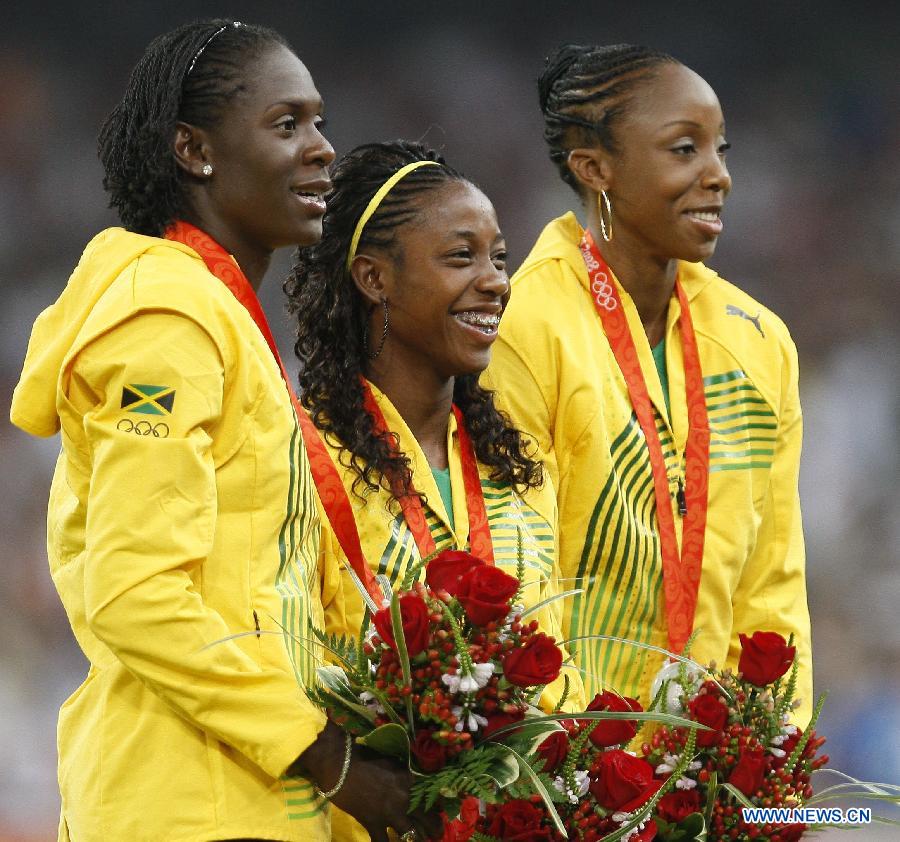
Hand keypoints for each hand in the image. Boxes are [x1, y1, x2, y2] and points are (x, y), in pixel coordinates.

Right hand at [291, 721, 441, 841]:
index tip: (442, 811)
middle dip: (435, 829)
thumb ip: (404, 773)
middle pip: (427, 819)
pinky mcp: (373, 823)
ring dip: (416, 841)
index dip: (439, 806)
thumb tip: (414, 779)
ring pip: (411, 836)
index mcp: (410, 779)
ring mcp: (389, 813)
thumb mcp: (391, 760)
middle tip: (437, 834)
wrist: (340, 764)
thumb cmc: (364, 756)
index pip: (432, 796)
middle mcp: (404, 798)